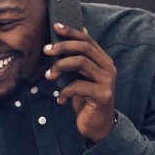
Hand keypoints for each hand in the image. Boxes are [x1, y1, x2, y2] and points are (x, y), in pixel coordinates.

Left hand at [44, 23, 116, 142]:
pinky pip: (78, 86)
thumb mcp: (81, 78)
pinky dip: (64, 91)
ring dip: (60, 67)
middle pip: (84, 48)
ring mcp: (107, 81)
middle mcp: (109, 68)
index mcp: (103, 61)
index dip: (71, 31)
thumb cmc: (86, 100)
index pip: (87, 40)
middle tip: (46, 50)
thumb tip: (74, 35)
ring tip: (48, 76)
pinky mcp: (103, 95)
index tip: (55, 27)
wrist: (97, 126)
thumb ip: (80, 60)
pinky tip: (60, 99)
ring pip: (81, 63)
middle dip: (62, 46)